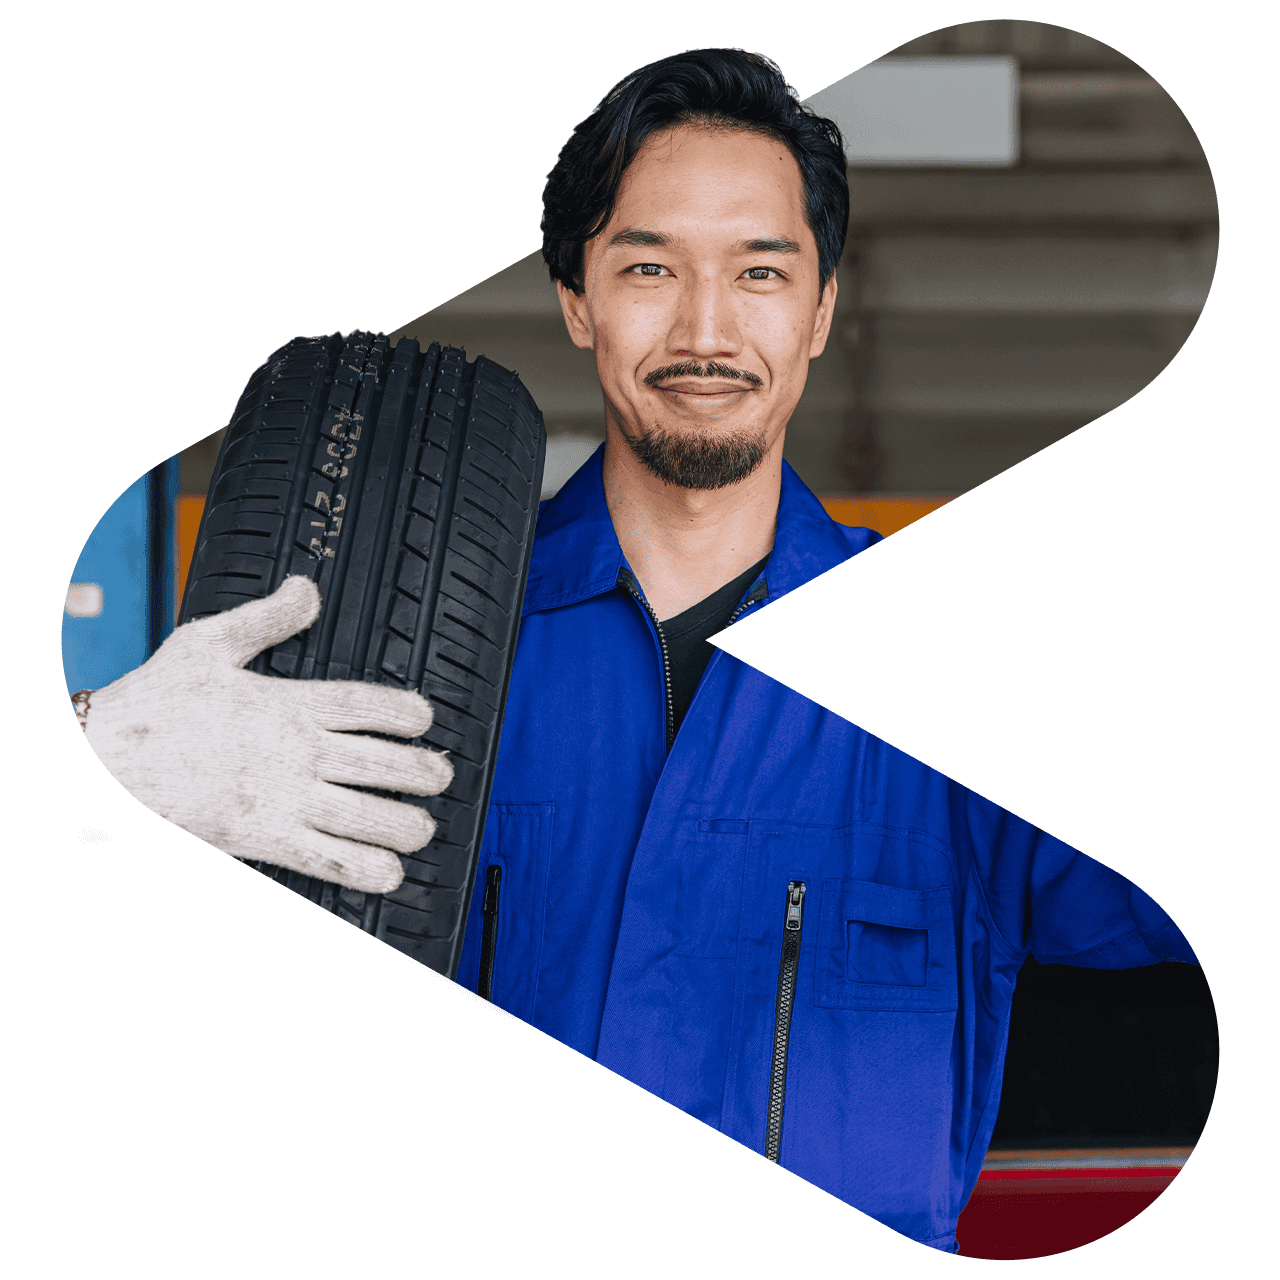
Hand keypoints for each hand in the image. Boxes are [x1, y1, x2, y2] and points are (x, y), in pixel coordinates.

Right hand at [82, 576, 450, 892]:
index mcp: (289, 703)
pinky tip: (390, 874)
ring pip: (368, 815)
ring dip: (406, 824)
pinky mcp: (266, 839)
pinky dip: (366, 870)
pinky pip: (330, 859)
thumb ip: (266, 619)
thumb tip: (307, 588)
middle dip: (423, 773)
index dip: (406, 712)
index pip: (367, 704)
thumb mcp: (208, 644)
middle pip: (383, 763)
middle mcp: (298, 752)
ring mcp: (285, 798)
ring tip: (424, 827)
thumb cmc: (153, 707)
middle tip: (441, 777)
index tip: (427, 719)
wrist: (105, 765)